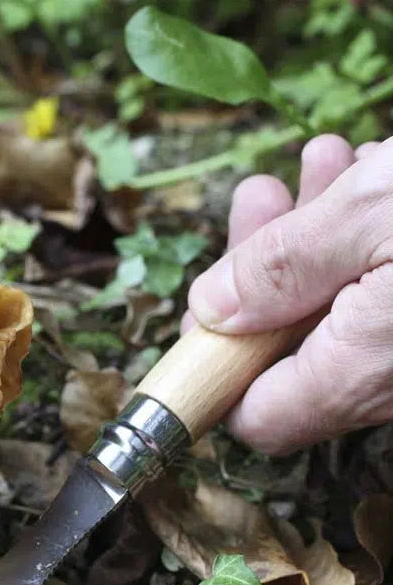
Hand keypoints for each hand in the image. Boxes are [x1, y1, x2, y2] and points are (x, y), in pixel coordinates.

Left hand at [185, 134, 392, 454]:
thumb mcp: (371, 214)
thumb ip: (280, 269)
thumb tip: (210, 309)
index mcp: (361, 372)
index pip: (256, 417)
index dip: (216, 366)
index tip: (208, 305)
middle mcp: (388, 382)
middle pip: (286, 353)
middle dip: (261, 273)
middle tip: (262, 198)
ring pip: (331, 314)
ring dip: (308, 240)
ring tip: (318, 167)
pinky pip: (375, 297)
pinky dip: (355, 242)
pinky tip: (359, 179)